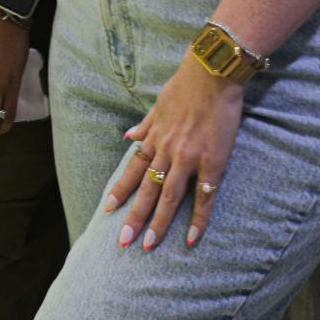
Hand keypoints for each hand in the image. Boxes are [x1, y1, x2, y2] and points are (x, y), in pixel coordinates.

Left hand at [109, 54, 244, 250]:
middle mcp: (166, 151)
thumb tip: (128, 136)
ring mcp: (188, 158)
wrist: (212, 74)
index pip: (132, 170)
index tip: (107, 209)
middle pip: (147, 190)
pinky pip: (204, 197)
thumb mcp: (158, 104)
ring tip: (148, 245)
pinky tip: (191, 238)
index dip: (120, 190)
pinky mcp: (212, 162)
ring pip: (169, 197)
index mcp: (154, 138)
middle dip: (134, 216)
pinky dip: (198, 219)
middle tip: (122, 241)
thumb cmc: (186, 86)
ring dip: (158, 223)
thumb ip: (145, 125)